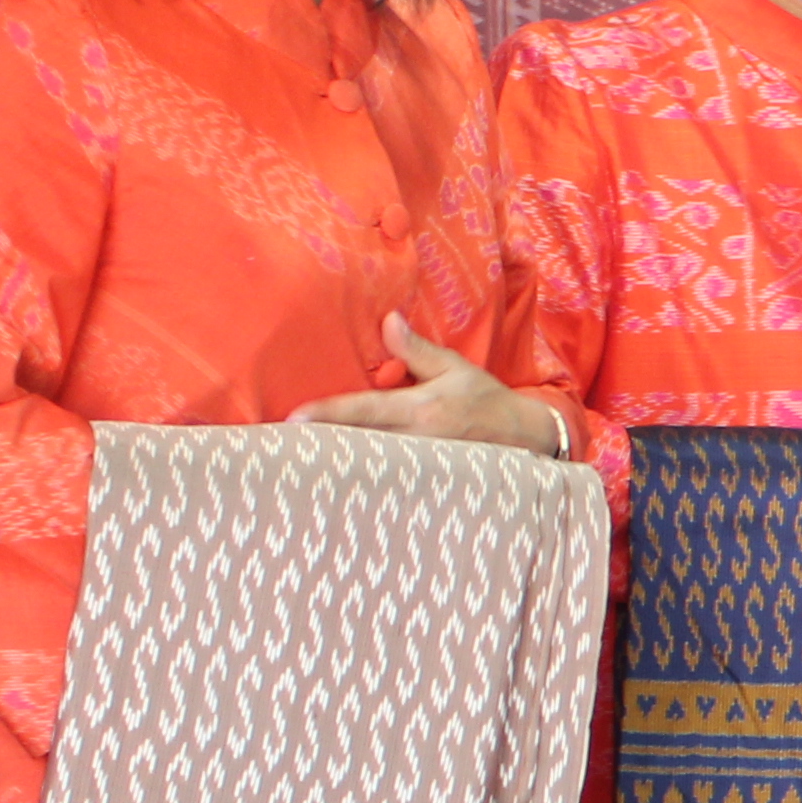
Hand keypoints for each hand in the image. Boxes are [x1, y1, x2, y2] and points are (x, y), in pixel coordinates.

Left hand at [284, 318, 568, 456]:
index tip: (293, 418)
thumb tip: (388, 320)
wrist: (524, 439)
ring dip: (333, 463)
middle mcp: (416, 442)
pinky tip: (333, 481)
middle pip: (356, 444)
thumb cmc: (485, 400)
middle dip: (318, 445)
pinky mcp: (422, 482)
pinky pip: (384, 478)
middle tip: (276, 446)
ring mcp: (419, 467)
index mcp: (421, 410)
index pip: (364, 411)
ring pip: (367, 465)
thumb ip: (417, 349)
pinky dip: (359, 477)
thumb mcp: (456, 368)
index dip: (327, 415)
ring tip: (295, 463)